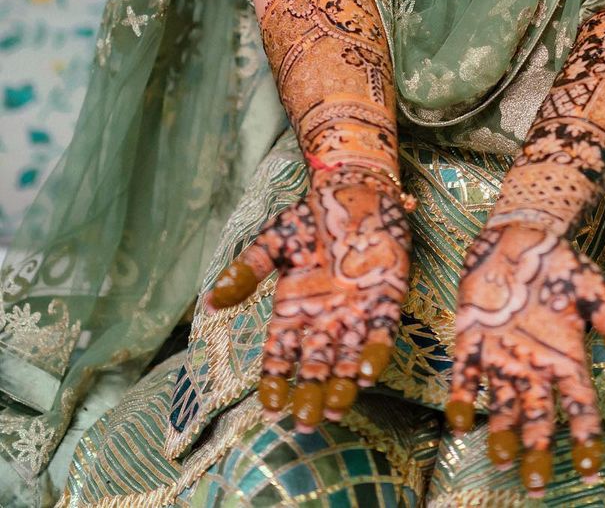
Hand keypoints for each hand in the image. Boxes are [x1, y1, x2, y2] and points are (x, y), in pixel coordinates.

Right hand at [203, 166, 410, 431]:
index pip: (280, 355)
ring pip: (346, 359)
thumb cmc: (312, 217)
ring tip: (335, 409)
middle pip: (314, 366)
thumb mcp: (274, 241)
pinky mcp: (386, 300)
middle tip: (305, 422)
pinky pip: (380, 333)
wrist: (355, 189)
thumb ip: (247, 270)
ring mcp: (355, 313)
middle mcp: (323, 320)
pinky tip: (368, 373)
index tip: (270, 406)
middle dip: (309, 394)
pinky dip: (374, 353)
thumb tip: (211, 300)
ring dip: (341, 385)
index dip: (275, 381)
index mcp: (293, 310)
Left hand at [445, 221, 604, 498]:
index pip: (580, 408)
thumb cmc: (561, 263)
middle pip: (538, 419)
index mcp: (567, 358)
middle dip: (538, 452)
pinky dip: (461, 399)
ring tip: (501, 460)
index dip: (586, 439)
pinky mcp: (471, 340)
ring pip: (501, 406)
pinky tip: (459, 422)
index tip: (589, 470)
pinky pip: (465, 376)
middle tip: (536, 487)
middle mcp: (534, 366)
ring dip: (501, 434)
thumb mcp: (593, 291)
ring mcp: (502, 356)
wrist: (520, 233)